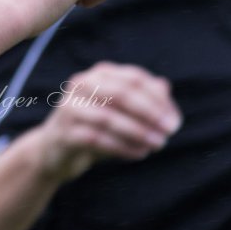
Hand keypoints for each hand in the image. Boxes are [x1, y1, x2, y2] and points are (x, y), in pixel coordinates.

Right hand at [25, 62, 180, 182]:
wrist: (55, 150)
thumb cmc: (96, 127)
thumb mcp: (120, 111)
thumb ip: (142, 97)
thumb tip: (164, 86)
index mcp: (98, 75)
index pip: (133, 78)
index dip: (157, 99)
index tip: (175, 120)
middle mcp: (81, 85)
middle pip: (120, 93)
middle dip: (149, 113)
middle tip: (170, 131)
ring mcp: (69, 108)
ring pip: (108, 117)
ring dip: (138, 132)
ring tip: (158, 145)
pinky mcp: (63, 133)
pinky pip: (96, 139)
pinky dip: (121, 147)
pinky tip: (139, 154)